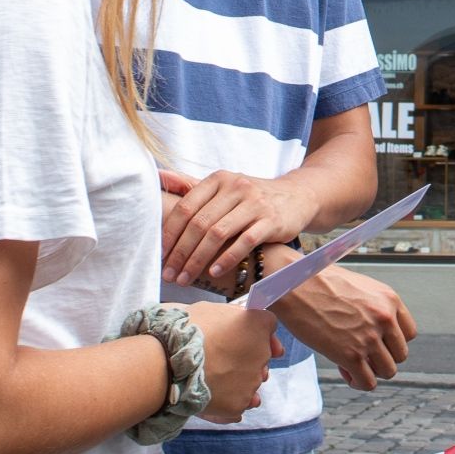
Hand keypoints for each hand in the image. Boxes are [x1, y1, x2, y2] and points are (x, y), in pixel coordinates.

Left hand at [161, 169, 318, 287]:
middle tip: (169, 274)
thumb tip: (157, 175)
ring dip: (198, 260)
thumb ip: (191, 184)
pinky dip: (227, 259)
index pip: (186, 206)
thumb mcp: (224, 186)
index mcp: (219, 179)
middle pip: (199, 223)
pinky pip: (244, 242)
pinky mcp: (272, 220)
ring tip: (186, 278)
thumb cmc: (252, 196)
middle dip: (181, 252)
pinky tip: (215, 272)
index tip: (158, 255)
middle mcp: (236, 187)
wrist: (297, 196)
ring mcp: (255, 203)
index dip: (169, 233)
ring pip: (218, 234)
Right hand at [186, 301, 282, 422]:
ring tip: (212, 378)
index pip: (269, 325)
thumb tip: (243, 322)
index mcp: (257, 323)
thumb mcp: (210, 310)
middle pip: (261, 355)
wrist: (164, 362)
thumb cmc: (182, 330)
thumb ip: (232, 316)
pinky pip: (240, 402)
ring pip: (251, 380)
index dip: (257, 332)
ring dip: (238, 380)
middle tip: (221, 359)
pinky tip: (211, 394)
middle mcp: (262, 351)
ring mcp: (253, 379)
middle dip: (247, 357)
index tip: (247, 337)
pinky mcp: (241, 401)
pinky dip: (229, 400)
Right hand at [272, 263, 418, 390]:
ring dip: (370, 371)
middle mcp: (385, 319)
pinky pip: (368, 383)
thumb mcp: (360, 288)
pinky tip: (345, 371)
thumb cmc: (320, 284)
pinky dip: (358, 382)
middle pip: (400, 355)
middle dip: (381, 357)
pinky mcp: (351, 356)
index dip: (391, 341)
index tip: (375, 342)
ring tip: (351, 362)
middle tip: (360, 353)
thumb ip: (375, 309)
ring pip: (388, 371)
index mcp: (390, 300)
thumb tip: (379, 334)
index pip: (409, 334)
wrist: (294, 284)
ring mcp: (370, 338)